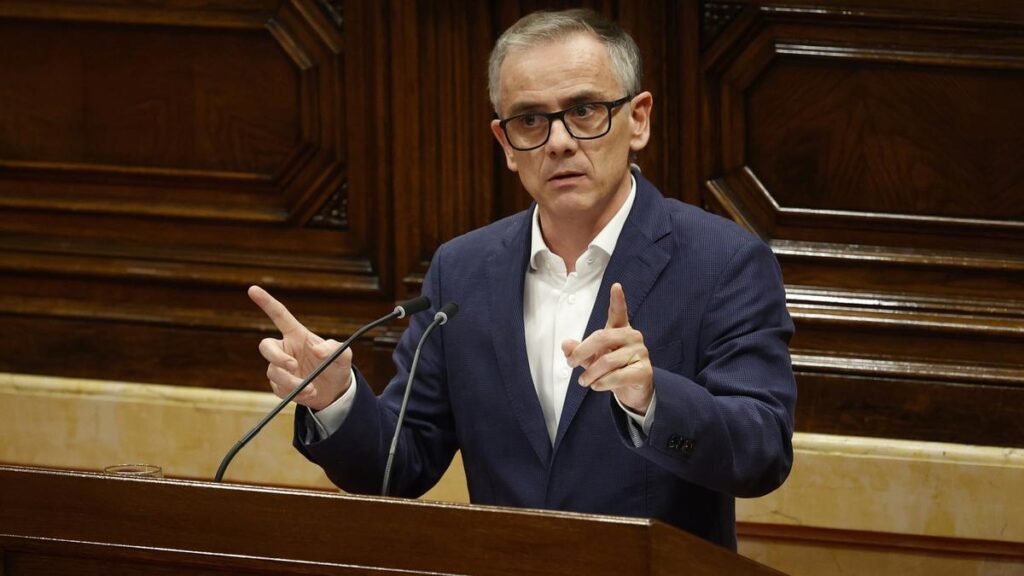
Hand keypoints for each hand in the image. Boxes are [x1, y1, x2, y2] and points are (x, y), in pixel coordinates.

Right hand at [248, 285, 352, 410]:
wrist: (334, 392)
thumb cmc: (336, 367)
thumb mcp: (344, 356)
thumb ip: (334, 349)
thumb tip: (318, 350)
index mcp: (297, 335)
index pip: (279, 315)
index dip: (266, 302)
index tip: (252, 289)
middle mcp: (285, 349)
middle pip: (266, 346)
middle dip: (276, 357)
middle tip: (293, 366)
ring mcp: (280, 367)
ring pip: (273, 372)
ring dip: (291, 381)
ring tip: (311, 388)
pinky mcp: (279, 385)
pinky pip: (279, 388)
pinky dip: (294, 392)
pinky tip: (308, 393)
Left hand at [562, 283, 653, 414]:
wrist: (634, 391)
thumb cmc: (613, 369)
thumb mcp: (592, 359)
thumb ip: (579, 351)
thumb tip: (565, 345)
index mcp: (621, 330)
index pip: (619, 312)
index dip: (617, 300)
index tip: (616, 286)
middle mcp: (633, 337)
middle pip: (602, 338)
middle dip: (582, 351)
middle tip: (570, 363)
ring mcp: (641, 353)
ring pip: (608, 361)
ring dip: (591, 373)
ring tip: (583, 381)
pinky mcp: (644, 371)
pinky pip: (617, 376)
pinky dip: (602, 383)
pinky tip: (596, 386)